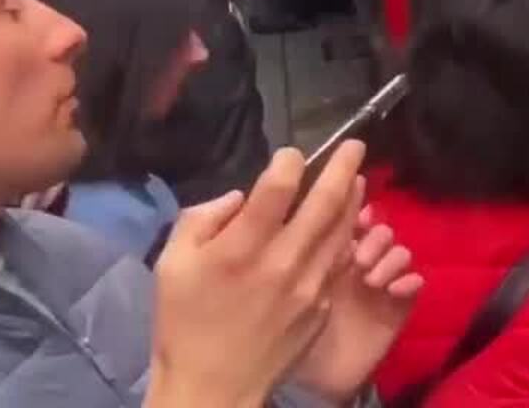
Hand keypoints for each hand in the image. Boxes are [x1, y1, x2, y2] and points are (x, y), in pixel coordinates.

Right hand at [148, 143, 368, 407]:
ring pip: (342, 230)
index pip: (277, 190)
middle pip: (324, 203)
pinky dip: (346, 235)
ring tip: (358, 177)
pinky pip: (340, 260)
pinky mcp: (322, 304)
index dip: (289, 163)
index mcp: (241, 250)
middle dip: (343, 168)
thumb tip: (241, 196)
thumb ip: (202, 219)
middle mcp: (283, 262)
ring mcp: (310, 285)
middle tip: (356, 145)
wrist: (213, 386)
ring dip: (353, 199)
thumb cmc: (184, 323)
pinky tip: (348, 223)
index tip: (291, 155)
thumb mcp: (170, 264)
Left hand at [289, 203, 423, 402]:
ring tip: (372, 277)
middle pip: (379, 230)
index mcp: (330, 255)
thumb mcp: (287, 286)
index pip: (348, 219)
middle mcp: (358, 265)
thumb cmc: (288, 332)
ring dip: (390, 258)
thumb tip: (299, 215)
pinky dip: (409, 280)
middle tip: (359, 256)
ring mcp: (379, 285)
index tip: (350, 215)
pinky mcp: (397, 307)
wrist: (310, 379)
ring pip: (399, 252)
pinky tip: (394, 290)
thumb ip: (295, 253)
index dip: (354, 209)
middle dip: (374, 234)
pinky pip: (415, 283)